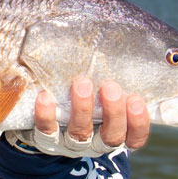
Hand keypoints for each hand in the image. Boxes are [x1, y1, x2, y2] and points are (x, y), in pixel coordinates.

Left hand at [7, 77, 149, 156]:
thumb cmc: (78, 96)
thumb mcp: (97, 89)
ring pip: (80, 133)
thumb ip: (109, 75)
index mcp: (112, 131)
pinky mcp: (44, 140)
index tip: (137, 100)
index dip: (138, 123)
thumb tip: (122, 35)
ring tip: (82, 84)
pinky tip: (45, 96)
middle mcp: (94, 142)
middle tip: (111, 87)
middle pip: (111, 136)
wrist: (38, 122)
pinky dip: (47, 115)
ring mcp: (69, 143)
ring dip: (83, 109)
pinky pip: (46, 130)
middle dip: (113, 112)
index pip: (134, 137)